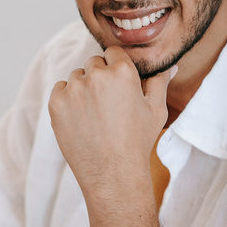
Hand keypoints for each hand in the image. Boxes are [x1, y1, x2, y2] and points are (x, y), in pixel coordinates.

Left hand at [48, 48, 175, 199]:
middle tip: (108, 104)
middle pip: (94, 63)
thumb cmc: (137, 142)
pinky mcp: (56, 103)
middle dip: (100, 77)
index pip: (113, 53)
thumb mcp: (156, 110)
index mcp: (122, 72)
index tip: (117, 85)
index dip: (116, 68)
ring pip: (76, 76)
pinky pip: (60, 90)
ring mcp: (73, 89)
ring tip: (95, 114)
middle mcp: (96, 75)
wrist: (112, 173)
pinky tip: (81, 118)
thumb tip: (170, 66)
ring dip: (83, 88)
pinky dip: (67, 99)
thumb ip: (160, 82)